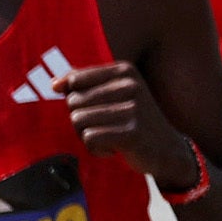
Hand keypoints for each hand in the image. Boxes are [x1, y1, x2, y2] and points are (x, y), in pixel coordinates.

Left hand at [60, 61, 200, 191]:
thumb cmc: (132, 120)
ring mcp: (132, 109)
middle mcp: (130, 86)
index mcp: (125, 71)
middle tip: (100, 128)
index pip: (76, 79)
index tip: (83, 108)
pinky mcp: (131, 133)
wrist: (167, 149)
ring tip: (107, 137)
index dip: (70, 96)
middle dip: (79, 119)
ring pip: (78, 120)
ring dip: (85, 135)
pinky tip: (112, 149)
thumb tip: (54, 84)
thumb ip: (86, 85)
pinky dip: (95, 148)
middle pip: (73, 102)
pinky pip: (89, 138)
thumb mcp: (115, 94)